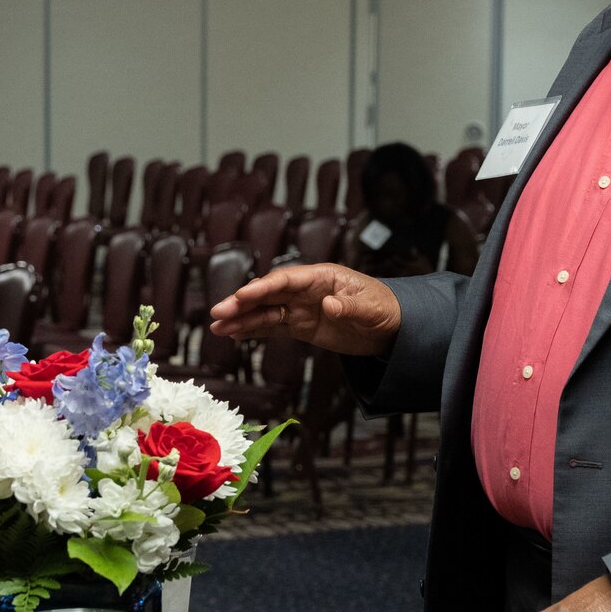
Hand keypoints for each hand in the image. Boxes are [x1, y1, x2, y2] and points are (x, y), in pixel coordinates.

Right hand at [207, 263, 401, 355]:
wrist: (393, 328)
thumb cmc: (385, 309)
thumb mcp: (372, 309)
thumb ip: (350, 308)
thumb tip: (328, 305)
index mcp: (321, 277)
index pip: (286, 280)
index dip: (262, 288)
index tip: (242, 296)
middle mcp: (306, 290)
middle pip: (268, 294)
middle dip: (242, 303)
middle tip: (218, 313)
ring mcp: (301, 308)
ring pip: (265, 312)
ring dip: (241, 319)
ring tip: (217, 327)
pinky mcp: (302, 326)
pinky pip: (273, 327)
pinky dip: (253, 330)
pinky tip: (234, 334)